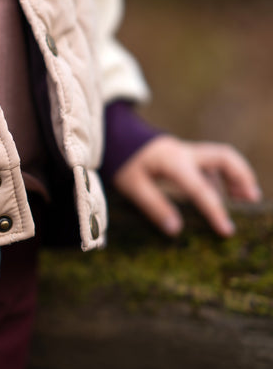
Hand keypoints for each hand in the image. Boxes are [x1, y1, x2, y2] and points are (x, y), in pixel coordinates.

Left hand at [112, 135, 261, 236]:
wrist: (117, 137)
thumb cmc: (124, 162)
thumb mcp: (132, 186)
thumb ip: (154, 206)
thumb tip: (175, 230)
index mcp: (174, 162)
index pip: (201, 189)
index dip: (215, 211)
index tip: (227, 230)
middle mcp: (187, 153)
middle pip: (225, 157)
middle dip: (242, 176)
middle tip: (252, 199)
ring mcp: (188, 152)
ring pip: (222, 158)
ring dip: (237, 176)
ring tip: (246, 199)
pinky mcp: (187, 155)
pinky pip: (211, 164)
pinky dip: (222, 178)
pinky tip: (222, 195)